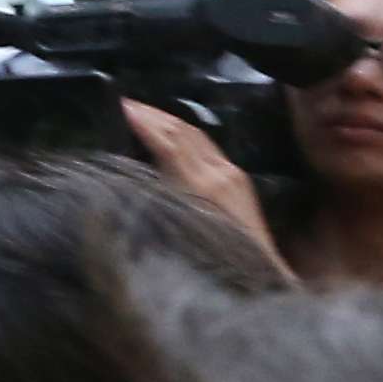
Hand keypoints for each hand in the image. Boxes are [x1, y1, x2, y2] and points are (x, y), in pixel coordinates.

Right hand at [120, 102, 283, 262]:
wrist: (263, 279)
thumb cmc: (213, 265)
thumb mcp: (176, 236)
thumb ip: (154, 202)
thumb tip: (123, 178)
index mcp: (200, 186)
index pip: (167, 142)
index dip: (143, 122)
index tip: (119, 106)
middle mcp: (218, 172)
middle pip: (182, 131)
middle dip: (152, 113)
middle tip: (122, 102)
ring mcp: (232, 173)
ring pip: (196, 134)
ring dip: (167, 119)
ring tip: (141, 111)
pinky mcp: (239, 177)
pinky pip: (207, 145)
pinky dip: (183, 132)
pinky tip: (171, 133)